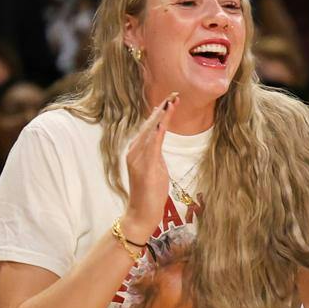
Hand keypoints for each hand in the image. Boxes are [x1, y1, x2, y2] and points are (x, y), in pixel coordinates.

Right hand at [123, 95, 175, 239]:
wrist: (141, 214)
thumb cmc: (150, 193)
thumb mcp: (156, 168)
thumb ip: (156, 154)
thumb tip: (160, 141)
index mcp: (137, 150)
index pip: (150, 127)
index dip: (160, 112)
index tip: (171, 99)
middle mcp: (134, 151)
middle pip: (149, 125)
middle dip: (162, 109)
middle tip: (174, 93)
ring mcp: (137, 159)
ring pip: (150, 132)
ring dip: (161, 116)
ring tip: (171, 102)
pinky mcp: (143, 168)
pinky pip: (151, 147)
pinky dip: (157, 132)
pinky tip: (163, 122)